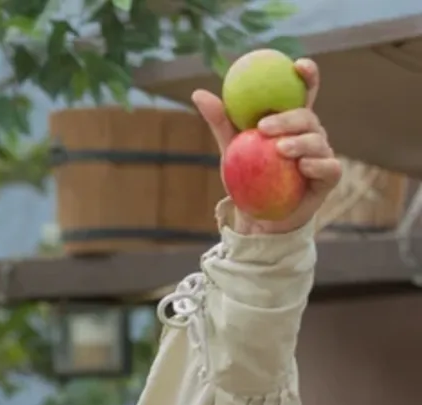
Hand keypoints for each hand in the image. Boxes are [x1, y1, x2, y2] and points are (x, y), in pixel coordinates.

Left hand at [191, 58, 342, 234]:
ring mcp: (322, 154)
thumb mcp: (231, 148)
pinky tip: (302, 166)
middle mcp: (311, 133)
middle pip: (307, 116)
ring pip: (317, 140)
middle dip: (288, 118)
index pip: (304, 91)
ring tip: (280, 149)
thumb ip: (221, 120)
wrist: (257, 216)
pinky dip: (316, 164)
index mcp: (292, 120)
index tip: (297, 65)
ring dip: (300, 142)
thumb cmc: (247, 178)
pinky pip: (328, 166)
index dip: (307, 74)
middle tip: (264, 127)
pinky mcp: (328, 177)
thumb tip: (199, 93)